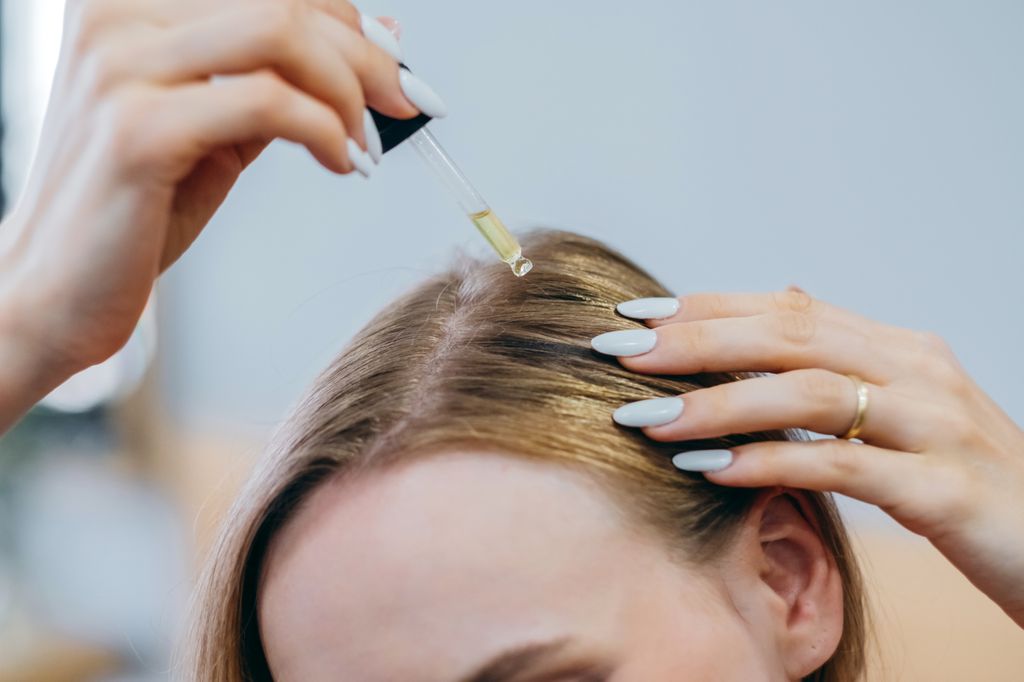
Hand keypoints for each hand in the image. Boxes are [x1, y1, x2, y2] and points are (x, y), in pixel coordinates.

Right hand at [0, 0, 443, 386]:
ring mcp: (120, 66)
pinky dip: (326, 131)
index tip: (394, 64)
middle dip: (365, 52)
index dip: (347, 17)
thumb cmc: (136, 208)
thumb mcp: (214, 127)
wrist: (54, 291)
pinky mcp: (137, 130)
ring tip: (366, 144)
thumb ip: (277, 81)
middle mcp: (115, 14)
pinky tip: (339, 163)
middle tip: (405, 103)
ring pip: (281, 34)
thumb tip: (375, 43)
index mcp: (128, 1)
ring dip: (349, 89)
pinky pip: (267, 104)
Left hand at [592, 290, 1023, 628]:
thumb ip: (845, 359)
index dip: (710, 307)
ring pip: (812, 393)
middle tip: (621, 353)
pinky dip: (771, 463)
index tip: (638, 315)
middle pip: (791, 336)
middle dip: (698, 342)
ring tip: (649, 419)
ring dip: (721, 403)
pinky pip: (844, 466)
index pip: (789, 308)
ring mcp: (935, 426)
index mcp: (899, 348)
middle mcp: (917, 371)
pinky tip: (712, 470)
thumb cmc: (962, 478)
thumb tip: (785, 299)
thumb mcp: (905, 410)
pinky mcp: (944, 489)